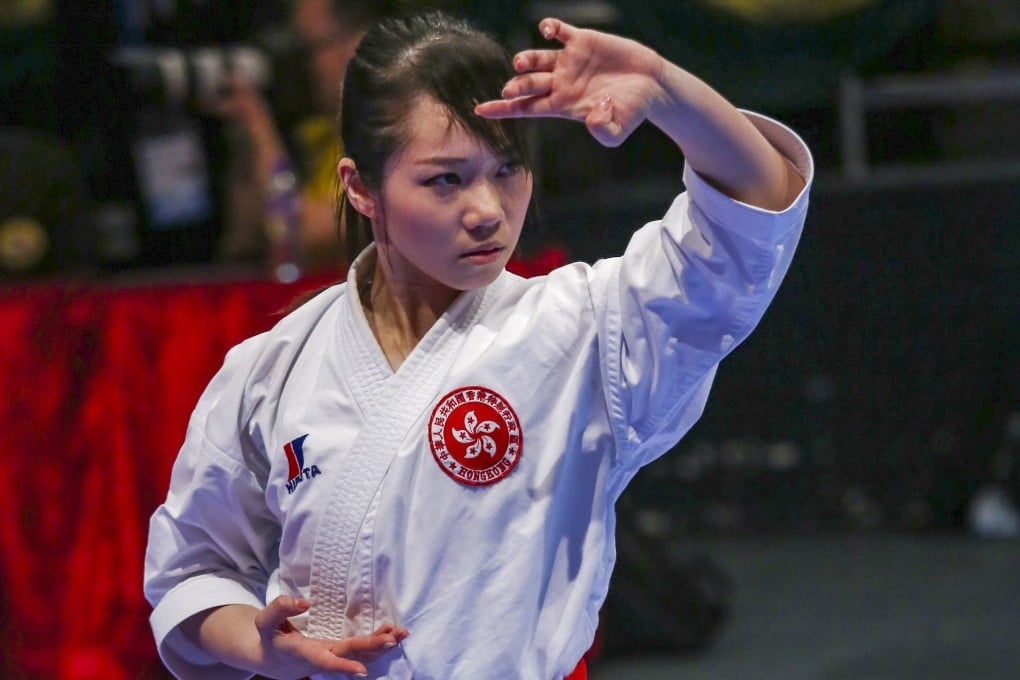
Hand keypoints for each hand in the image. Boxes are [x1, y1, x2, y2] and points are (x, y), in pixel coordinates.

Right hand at [237, 596, 408, 678]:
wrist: (269, 658)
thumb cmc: (269, 637)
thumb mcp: (264, 621)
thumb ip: (281, 608)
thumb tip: (306, 602)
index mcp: (303, 653)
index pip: (325, 662)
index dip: (343, 667)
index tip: (362, 671)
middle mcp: (322, 658)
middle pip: (350, 655)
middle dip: (373, 647)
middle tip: (394, 638)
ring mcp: (332, 656)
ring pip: (360, 655)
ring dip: (381, 645)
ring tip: (401, 633)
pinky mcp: (339, 653)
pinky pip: (361, 651)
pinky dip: (377, 643)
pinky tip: (392, 634)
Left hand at [475, 18, 664, 146]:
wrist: (651, 86)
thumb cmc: (633, 111)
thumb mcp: (618, 130)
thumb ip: (603, 130)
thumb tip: (591, 117)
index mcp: (563, 105)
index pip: (526, 109)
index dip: (502, 109)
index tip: (480, 110)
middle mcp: (560, 83)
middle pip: (528, 84)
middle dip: (516, 86)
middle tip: (510, 88)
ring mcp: (569, 61)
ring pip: (537, 59)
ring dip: (526, 59)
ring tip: (521, 63)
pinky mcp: (583, 41)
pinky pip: (560, 32)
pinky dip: (551, 28)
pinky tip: (548, 29)